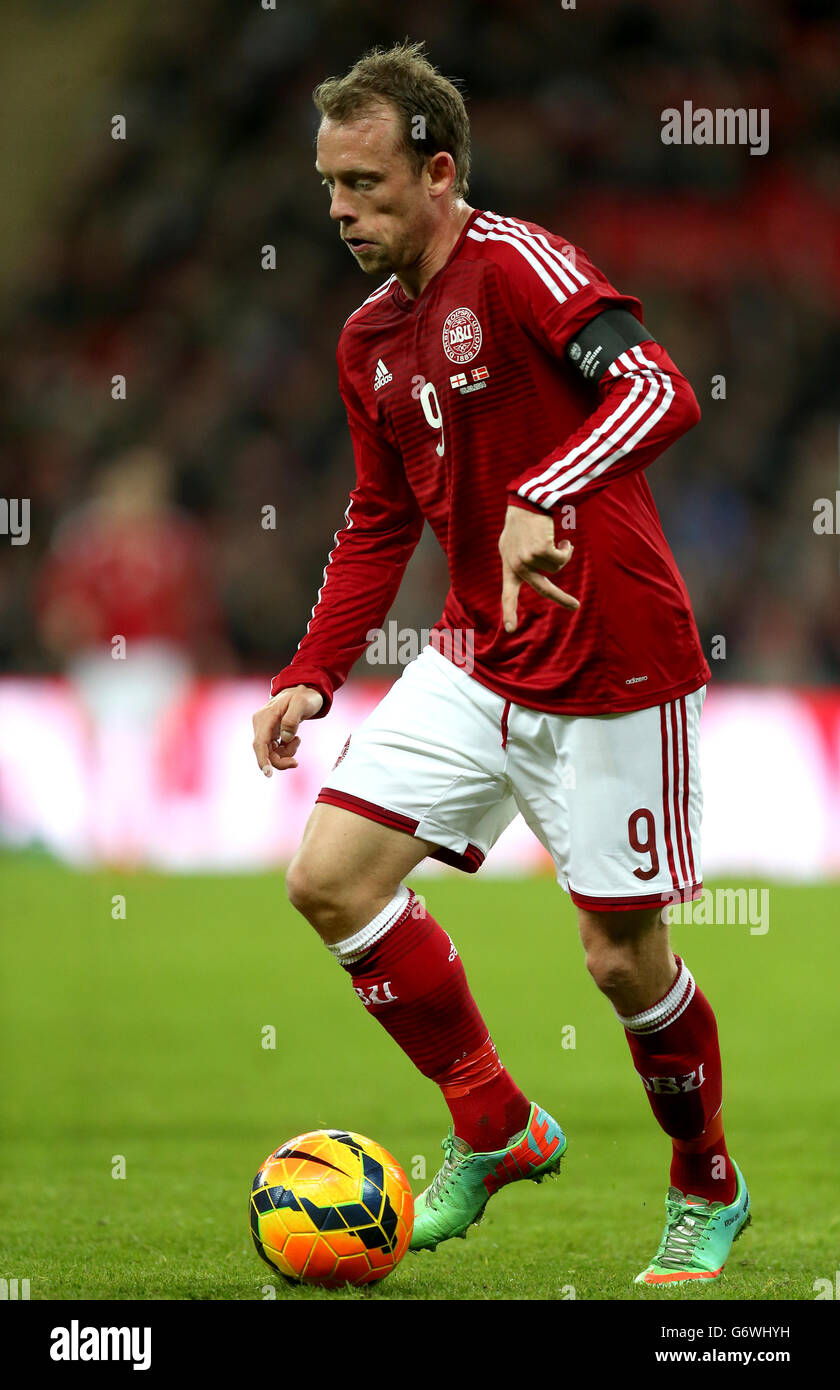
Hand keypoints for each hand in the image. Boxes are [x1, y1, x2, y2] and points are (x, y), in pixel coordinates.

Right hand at [252, 684, 323, 775]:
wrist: (305, 690)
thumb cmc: (304, 696)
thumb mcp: (302, 703)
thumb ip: (292, 719)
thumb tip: (285, 738)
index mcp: (265, 717)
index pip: (259, 743)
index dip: (262, 759)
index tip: (268, 774)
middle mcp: (261, 724)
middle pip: (265, 751)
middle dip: (280, 760)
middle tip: (296, 763)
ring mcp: (265, 729)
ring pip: (271, 752)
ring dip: (286, 753)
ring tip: (298, 740)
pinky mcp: (271, 733)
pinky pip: (275, 749)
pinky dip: (286, 749)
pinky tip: (295, 739)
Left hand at [498, 504, 579, 632]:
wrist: (524, 504)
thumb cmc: (520, 523)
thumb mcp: (512, 545)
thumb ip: (517, 561)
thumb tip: (535, 574)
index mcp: (509, 567)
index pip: (508, 594)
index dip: (509, 612)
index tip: (510, 629)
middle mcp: (518, 566)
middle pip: (543, 589)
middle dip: (561, 598)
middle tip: (575, 606)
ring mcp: (529, 559)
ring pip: (557, 567)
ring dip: (562, 555)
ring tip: (557, 541)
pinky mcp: (541, 551)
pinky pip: (562, 558)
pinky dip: (566, 549)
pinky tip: (562, 539)